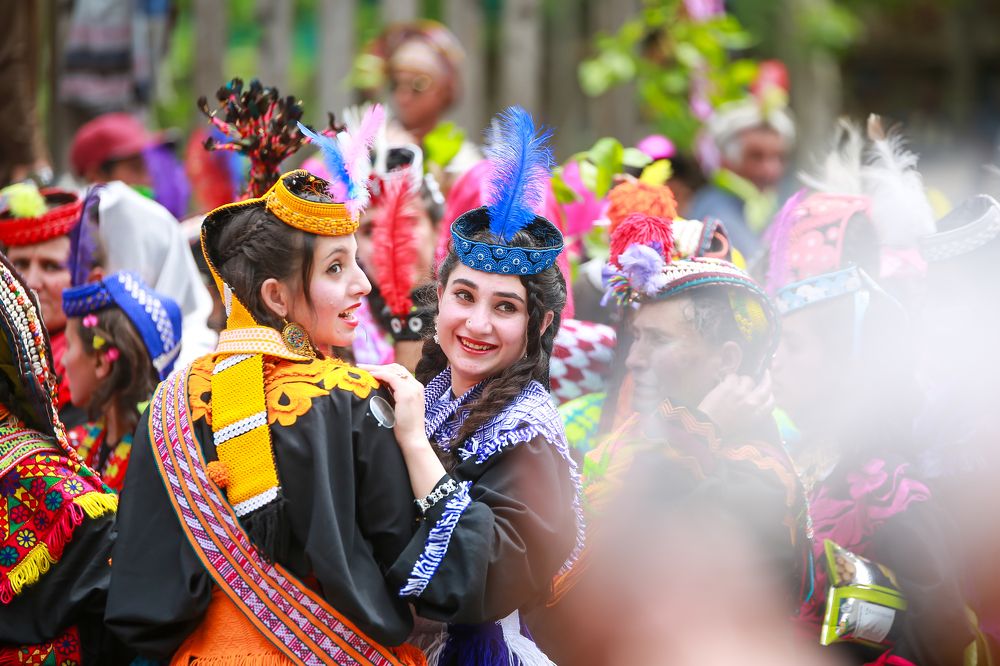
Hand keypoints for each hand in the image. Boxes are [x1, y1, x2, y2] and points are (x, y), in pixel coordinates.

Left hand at [359, 362, 444, 498]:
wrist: (412, 440)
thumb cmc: (404, 429)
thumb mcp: (398, 408)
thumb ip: (392, 397)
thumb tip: (377, 390)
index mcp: (415, 389)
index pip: (399, 372)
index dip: (383, 369)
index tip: (368, 371)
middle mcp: (416, 386)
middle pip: (396, 367)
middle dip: (377, 366)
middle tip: (361, 367)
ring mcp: (413, 388)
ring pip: (393, 370)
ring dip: (375, 368)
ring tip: (361, 370)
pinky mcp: (407, 393)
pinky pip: (391, 377)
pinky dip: (379, 374)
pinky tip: (369, 376)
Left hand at [697, 371, 773, 435]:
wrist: (707, 425)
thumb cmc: (726, 427)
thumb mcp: (747, 423)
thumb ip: (756, 411)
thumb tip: (758, 398)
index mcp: (757, 415)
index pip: (771, 401)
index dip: (770, 393)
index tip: (767, 387)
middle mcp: (752, 402)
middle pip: (765, 386)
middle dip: (767, 379)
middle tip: (765, 373)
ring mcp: (741, 393)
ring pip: (747, 379)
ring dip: (741, 382)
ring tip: (733, 388)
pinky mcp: (729, 386)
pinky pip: (734, 376)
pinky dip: (729, 380)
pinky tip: (724, 386)